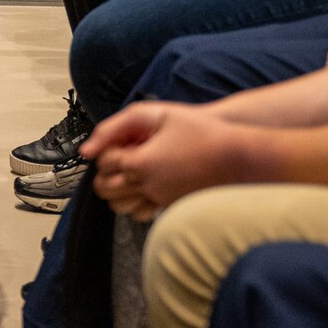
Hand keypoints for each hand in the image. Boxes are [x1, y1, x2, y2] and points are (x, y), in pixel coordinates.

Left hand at [83, 102, 243, 220]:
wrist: (239, 155)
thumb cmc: (201, 131)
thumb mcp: (157, 115)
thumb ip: (117, 126)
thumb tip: (88, 149)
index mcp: (141, 162)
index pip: (104, 162)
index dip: (105, 151)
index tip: (115, 145)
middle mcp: (148, 185)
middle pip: (106, 188)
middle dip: (103, 174)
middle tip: (113, 162)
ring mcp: (160, 200)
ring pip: (119, 205)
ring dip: (115, 190)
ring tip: (125, 174)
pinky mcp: (171, 208)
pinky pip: (140, 213)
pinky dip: (133, 202)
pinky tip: (142, 186)